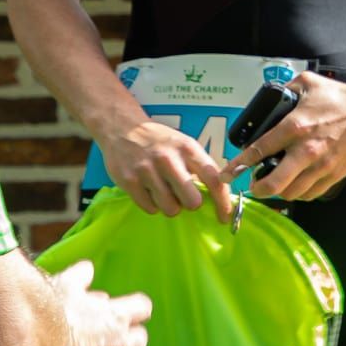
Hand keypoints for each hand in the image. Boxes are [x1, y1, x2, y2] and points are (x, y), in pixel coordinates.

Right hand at [47, 260, 151, 345]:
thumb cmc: (47, 314)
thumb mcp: (64, 284)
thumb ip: (80, 276)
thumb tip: (88, 269)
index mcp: (116, 315)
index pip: (143, 308)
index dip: (133, 310)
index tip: (122, 310)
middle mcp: (121, 343)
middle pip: (140, 340)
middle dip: (128, 338)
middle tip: (108, 336)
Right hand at [97, 115, 234, 222]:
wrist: (122, 128)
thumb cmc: (158, 140)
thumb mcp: (183, 145)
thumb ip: (199, 167)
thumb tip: (215, 197)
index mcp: (187, 149)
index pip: (213, 180)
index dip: (222, 202)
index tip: (223, 217)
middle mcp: (168, 159)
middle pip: (192, 202)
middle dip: (190, 204)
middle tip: (182, 196)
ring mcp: (147, 171)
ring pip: (171, 209)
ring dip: (170, 206)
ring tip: (163, 192)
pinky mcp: (129, 181)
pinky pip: (150, 208)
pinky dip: (152, 205)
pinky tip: (148, 191)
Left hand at [229, 71, 345, 202]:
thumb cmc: (342, 98)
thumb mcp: (308, 84)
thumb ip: (286, 89)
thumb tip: (272, 97)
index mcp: (295, 127)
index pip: (259, 150)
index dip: (239, 164)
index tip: (228, 172)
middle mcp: (306, 151)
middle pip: (275, 183)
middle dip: (258, 189)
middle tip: (254, 186)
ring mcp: (322, 166)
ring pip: (293, 193)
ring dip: (280, 193)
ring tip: (275, 185)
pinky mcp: (335, 175)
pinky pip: (311, 194)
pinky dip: (300, 194)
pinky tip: (296, 185)